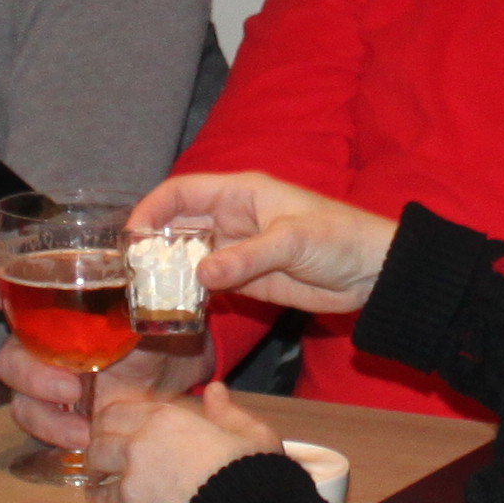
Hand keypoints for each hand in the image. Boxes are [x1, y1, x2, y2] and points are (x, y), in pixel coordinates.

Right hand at [0, 267, 198, 449]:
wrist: (185, 370)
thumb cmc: (164, 322)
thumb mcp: (156, 301)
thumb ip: (143, 281)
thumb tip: (141, 253)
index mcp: (60, 295)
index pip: (10, 286)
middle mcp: (43, 332)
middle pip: (10, 350)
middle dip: (28, 371)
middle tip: (71, 387)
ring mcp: (48, 371)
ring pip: (18, 390)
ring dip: (42, 408)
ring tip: (82, 423)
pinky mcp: (61, 407)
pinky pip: (38, 419)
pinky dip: (56, 430)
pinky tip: (84, 437)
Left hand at [91, 380, 284, 502]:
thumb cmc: (253, 475)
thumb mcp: (252, 434)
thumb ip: (227, 411)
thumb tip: (215, 390)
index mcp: (162, 422)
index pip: (112, 415)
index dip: (111, 424)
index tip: (116, 434)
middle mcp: (136, 452)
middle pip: (96, 451)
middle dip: (101, 458)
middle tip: (110, 467)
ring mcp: (129, 492)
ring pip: (98, 492)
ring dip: (106, 495)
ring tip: (119, 501)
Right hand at [135, 173, 394, 316]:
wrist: (373, 272)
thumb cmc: (339, 238)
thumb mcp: (292, 241)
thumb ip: (246, 258)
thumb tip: (200, 275)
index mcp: (240, 192)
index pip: (181, 192)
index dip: (151, 209)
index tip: (130, 238)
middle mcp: (231, 218)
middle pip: (177, 227)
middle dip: (152, 247)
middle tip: (130, 275)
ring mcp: (236, 251)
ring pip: (188, 259)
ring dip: (168, 275)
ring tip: (145, 296)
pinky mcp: (245, 281)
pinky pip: (207, 285)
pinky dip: (189, 296)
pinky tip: (175, 310)